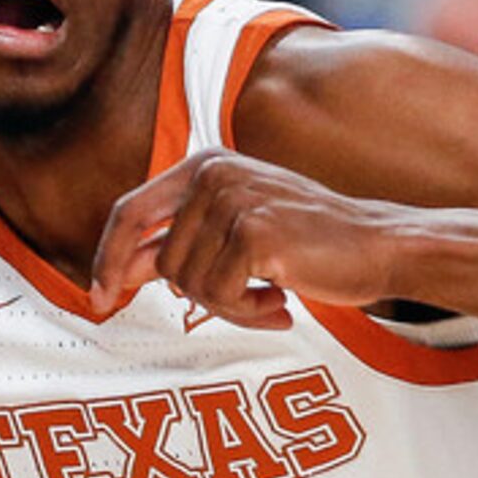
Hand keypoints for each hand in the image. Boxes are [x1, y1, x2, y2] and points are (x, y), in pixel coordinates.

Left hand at [89, 150, 413, 329]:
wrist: (378, 245)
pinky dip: (249, 313)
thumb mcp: (235, 230)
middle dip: (200, 295)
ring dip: (230, 306)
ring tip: (270, 296)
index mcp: (204, 164)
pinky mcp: (254, 234)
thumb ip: (180, 241)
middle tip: (245, 301)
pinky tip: (281, 301)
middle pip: (161, 262)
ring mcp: (234, 201)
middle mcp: (213, 173)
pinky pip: (221, 297)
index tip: (99, 298)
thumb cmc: (310, 243)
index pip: (130, 212)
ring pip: (190, 284)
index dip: (108, 258)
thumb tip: (119, 270)